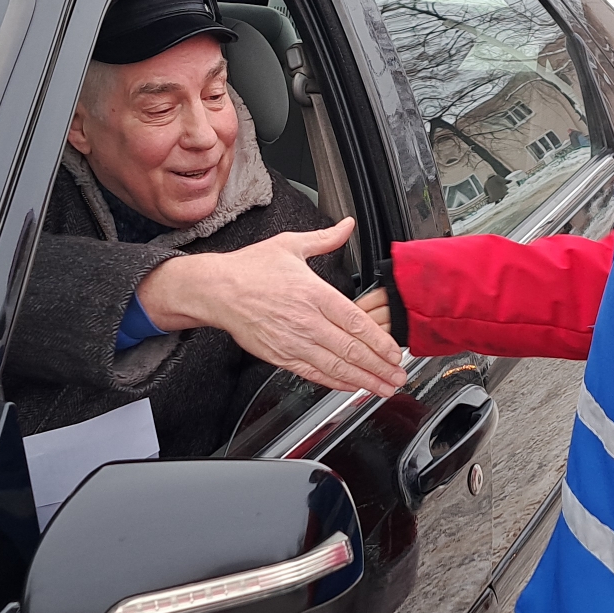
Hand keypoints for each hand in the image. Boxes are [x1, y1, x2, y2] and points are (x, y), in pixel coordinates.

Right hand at [139, 219, 406, 397]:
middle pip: (351, 350)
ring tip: (383, 387)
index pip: (355, 322)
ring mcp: (293, 342)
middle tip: (399, 375)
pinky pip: (313, 373)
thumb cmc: (249, 268)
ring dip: (363, 380)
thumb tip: (347, 225)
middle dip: (379, 366)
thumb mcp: (290, 245)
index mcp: (314, 293)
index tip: (396, 351)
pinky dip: (335, 383)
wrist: (214, 290)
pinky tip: (351, 387)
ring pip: (335, 367)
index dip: (379, 341)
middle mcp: (306, 321)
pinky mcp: (279, 356)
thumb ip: (325, 239)